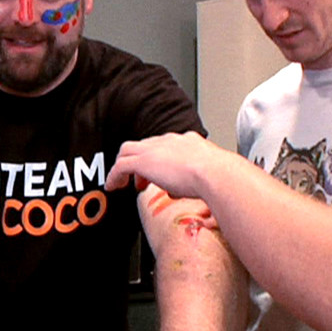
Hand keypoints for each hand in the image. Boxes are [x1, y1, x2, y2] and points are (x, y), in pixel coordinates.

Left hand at [106, 132, 224, 197]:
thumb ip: (190, 181)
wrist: (216, 174)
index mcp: (187, 141)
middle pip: (144, 146)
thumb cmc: (219, 177)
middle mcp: (170, 140)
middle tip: (139, 180)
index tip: (157, 174)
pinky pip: (120, 166)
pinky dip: (114, 176)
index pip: (164, 146)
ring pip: (128, 151)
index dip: (157, 160)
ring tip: (120, 183)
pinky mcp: (143, 161)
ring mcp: (155, 149)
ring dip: (123, 168)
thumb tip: (179, 190)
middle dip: (139, 162)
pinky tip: (112, 187)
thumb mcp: (206, 177)